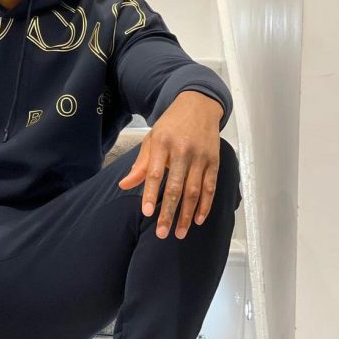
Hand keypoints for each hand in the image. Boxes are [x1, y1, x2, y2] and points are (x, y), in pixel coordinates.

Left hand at [118, 90, 223, 238]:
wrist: (198, 105)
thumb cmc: (170, 126)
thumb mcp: (151, 139)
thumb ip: (140, 164)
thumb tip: (124, 185)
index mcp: (162, 144)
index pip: (155, 173)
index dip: (151, 194)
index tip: (146, 213)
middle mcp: (182, 151)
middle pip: (176, 187)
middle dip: (169, 212)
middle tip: (161, 233)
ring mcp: (200, 156)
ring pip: (194, 191)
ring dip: (187, 214)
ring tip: (179, 232)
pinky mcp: (214, 160)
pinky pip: (210, 187)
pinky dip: (205, 205)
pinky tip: (198, 219)